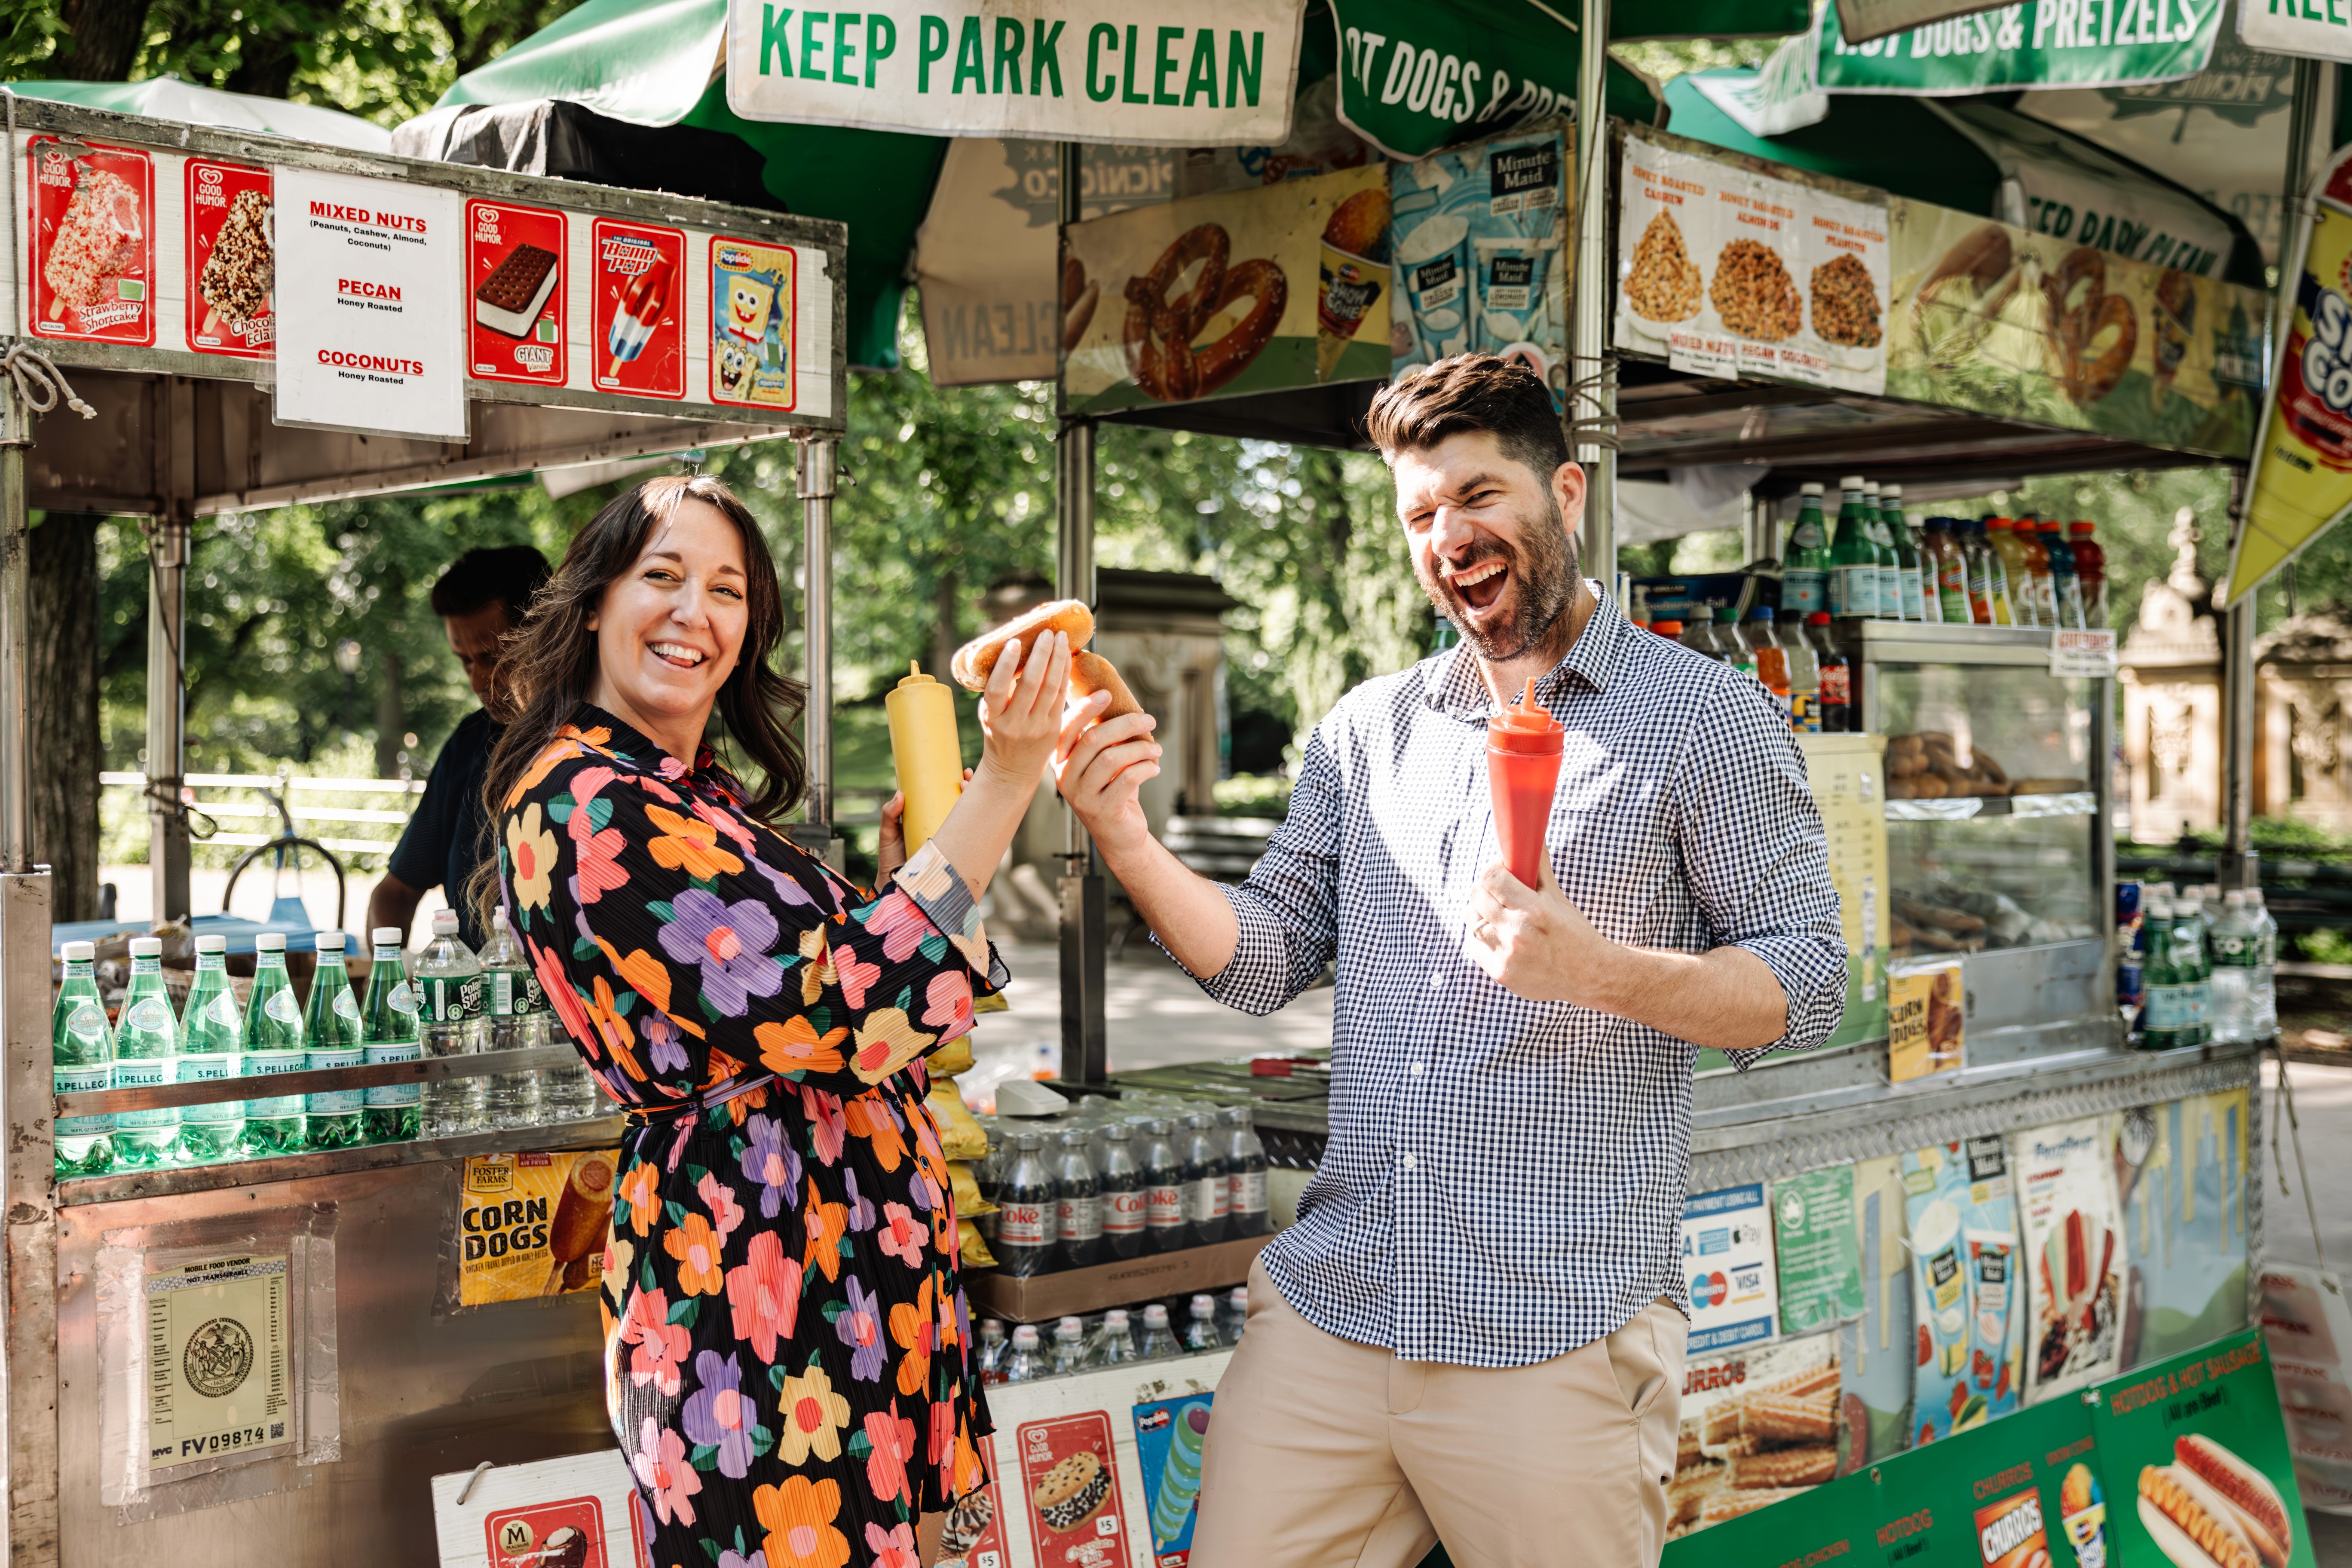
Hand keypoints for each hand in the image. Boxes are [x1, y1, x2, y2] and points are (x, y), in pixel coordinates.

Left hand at [877, 770, 974, 882]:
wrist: (895, 887)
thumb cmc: (890, 859)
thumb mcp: (888, 833)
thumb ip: (889, 814)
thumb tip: (900, 794)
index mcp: (930, 819)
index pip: (947, 797)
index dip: (957, 784)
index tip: (961, 773)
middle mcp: (944, 829)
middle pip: (962, 806)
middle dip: (971, 790)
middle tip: (967, 779)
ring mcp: (951, 843)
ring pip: (969, 822)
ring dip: (977, 805)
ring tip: (971, 791)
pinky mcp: (955, 856)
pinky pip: (971, 844)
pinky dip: (982, 832)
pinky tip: (987, 821)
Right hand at [976, 632, 1071, 786]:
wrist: (1012, 771)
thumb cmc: (998, 734)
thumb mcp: (990, 716)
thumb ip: (999, 691)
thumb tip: (1013, 651)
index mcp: (993, 719)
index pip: (997, 690)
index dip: (1006, 665)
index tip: (1015, 642)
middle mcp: (1014, 725)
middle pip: (1030, 685)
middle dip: (1041, 655)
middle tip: (1047, 633)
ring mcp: (1036, 728)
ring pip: (1051, 689)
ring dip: (1057, 660)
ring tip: (1060, 638)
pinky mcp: (1053, 729)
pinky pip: (1062, 697)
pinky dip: (1064, 674)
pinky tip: (1066, 657)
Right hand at [1053, 693, 1159, 854]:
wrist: (1119, 835)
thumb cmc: (1112, 791)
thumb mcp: (1102, 763)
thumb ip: (1102, 739)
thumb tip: (1119, 701)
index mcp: (1060, 761)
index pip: (1067, 729)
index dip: (1085, 709)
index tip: (1107, 694)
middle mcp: (1065, 778)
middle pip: (1092, 739)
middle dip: (1125, 724)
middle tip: (1149, 719)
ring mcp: (1082, 796)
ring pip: (1111, 758)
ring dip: (1139, 748)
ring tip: (1156, 748)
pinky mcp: (1102, 810)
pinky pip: (1127, 779)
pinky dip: (1145, 768)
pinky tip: (1154, 767)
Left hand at [1463, 854, 1611, 1001]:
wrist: (1589, 976)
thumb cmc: (1575, 933)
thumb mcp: (1558, 898)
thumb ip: (1538, 867)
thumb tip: (1531, 835)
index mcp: (1535, 910)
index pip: (1492, 876)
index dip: (1493, 868)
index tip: (1501, 870)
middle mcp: (1517, 933)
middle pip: (1476, 895)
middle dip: (1486, 888)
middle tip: (1499, 891)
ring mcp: (1506, 956)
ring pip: (1471, 919)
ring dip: (1480, 911)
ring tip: (1499, 913)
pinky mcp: (1500, 973)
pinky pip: (1472, 944)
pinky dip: (1480, 935)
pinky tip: (1497, 933)